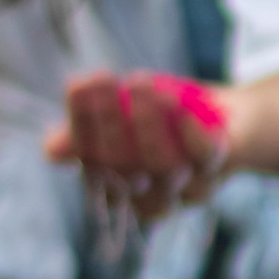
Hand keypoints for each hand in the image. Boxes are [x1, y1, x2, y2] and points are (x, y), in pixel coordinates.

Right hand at [51, 69, 232, 223]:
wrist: (227, 117)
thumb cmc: (162, 119)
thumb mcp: (119, 118)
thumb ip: (87, 132)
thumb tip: (52, 150)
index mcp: (121, 191)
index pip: (94, 170)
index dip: (83, 129)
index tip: (78, 87)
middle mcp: (155, 197)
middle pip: (127, 172)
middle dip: (110, 123)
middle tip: (103, 80)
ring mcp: (190, 187)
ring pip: (166, 169)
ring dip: (148, 124)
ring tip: (138, 84)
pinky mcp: (221, 169)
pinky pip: (205, 157)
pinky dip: (189, 130)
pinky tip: (175, 102)